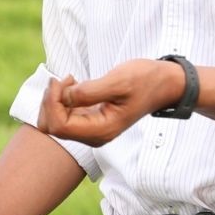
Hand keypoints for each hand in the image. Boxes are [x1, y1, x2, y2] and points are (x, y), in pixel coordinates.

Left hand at [37, 59, 182, 146]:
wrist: (163, 84)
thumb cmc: (145, 80)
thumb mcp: (118, 81)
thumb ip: (89, 92)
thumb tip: (64, 97)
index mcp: (101, 131)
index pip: (59, 126)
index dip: (53, 102)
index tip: (63, 80)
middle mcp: (94, 135)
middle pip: (52, 127)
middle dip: (50, 101)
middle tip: (65, 79)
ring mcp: (91, 129)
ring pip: (54, 121)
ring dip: (54, 99)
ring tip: (71, 79)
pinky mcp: (90, 120)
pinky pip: (63, 114)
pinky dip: (61, 98)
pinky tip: (74, 83)